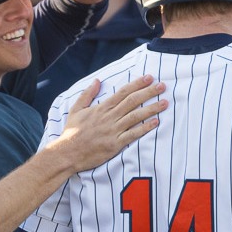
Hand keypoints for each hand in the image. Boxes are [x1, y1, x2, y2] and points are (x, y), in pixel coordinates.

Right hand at [50, 76, 165, 172]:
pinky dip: (145, 128)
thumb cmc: (71, 132)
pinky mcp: (115, 144)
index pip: (122, 92)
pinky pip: (133, 134)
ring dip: (151, 108)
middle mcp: (109, 117)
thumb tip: (97, 81)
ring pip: (135, 116)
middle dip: (149, 92)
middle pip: (132, 101)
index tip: (149, 78)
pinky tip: (156, 122)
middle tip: (162, 86)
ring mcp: (113, 130)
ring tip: (165, 103)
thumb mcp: (76, 110)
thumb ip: (87, 94)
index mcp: (101, 108)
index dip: (137, 84)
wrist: (67, 153)